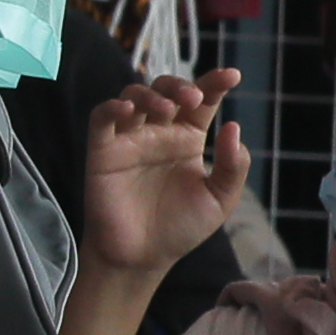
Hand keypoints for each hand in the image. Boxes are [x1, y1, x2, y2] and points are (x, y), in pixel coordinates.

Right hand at [74, 71, 249, 281]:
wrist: (142, 258)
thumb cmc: (181, 229)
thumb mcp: (220, 200)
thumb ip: (232, 166)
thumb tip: (232, 126)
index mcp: (188, 139)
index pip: (202, 101)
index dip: (215, 83)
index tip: (233, 75)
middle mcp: (159, 133)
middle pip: (167, 90)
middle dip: (180, 85)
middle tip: (194, 98)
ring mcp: (130, 139)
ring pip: (134, 96)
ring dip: (150, 94)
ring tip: (166, 108)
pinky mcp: (103, 151)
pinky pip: (102, 118)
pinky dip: (112, 107)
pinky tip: (127, 110)